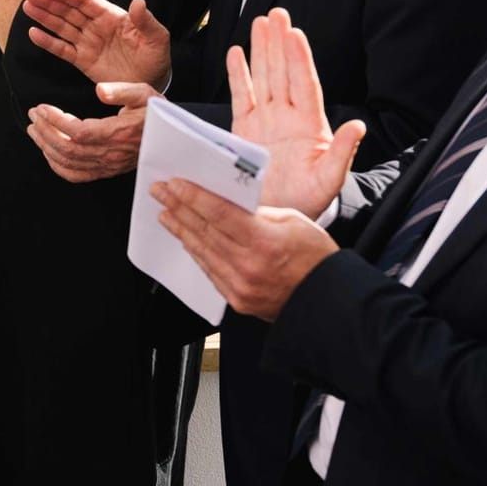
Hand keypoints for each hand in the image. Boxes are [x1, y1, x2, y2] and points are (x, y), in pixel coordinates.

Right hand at [24, 0, 171, 88]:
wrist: (150, 85)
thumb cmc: (155, 58)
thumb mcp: (157, 39)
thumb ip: (146, 21)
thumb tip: (138, 1)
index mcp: (113, 17)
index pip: (87, 2)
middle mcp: (97, 27)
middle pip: (70, 11)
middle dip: (50, 2)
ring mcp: (88, 43)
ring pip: (62, 27)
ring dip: (45, 17)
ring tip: (28, 7)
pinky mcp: (83, 61)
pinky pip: (62, 49)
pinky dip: (48, 42)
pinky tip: (33, 33)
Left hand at [25, 82, 154, 181]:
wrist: (168, 138)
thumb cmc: (154, 113)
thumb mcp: (144, 93)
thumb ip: (122, 91)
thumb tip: (99, 90)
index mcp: (118, 133)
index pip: (78, 132)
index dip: (55, 121)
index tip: (41, 108)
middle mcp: (110, 153)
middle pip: (67, 148)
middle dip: (45, 131)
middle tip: (34, 115)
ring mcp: (106, 165)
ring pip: (67, 162)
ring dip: (46, 146)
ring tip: (34, 129)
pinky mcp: (104, 171)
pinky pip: (75, 175)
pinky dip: (56, 165)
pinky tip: (47, 151)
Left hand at [152, 179, 336, 320]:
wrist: (327, 300)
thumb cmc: (317, 258)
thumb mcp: (293, 221)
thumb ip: (258, 213)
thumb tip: (228, 203)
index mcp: (265, 241)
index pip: (219, 213)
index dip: (193, 197)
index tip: (174, 184)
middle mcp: (249, 266)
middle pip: (204, 231)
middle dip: (178, 208)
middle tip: (160, 192)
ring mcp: (240, 286)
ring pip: (202, 252)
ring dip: (181, 230)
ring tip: (166, 213)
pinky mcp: (237, 300)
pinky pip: (209, 271)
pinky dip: (196, 253)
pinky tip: (187, 239)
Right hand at [228, 8, 365, 214]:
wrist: (278, 217)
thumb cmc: (307, 200)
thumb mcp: (329, 180)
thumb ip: (342, 153)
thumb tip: (357, 127)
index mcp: (309, 125)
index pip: (304, 83)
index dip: (298, 58)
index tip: (294, 33)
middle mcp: (287, 117)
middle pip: (283, 71)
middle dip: (279, 42)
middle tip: (277, 14)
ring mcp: (266, 121)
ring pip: (264, 77)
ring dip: (261, 50)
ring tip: (260, 23)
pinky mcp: (245, 129)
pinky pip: (241, 96)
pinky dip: (238, 75)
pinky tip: (236, 53)